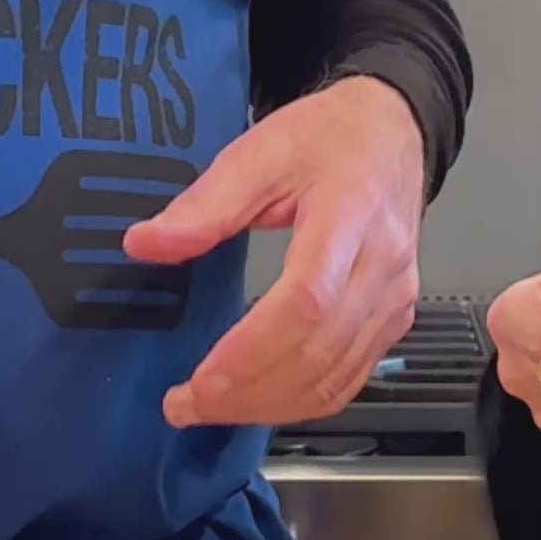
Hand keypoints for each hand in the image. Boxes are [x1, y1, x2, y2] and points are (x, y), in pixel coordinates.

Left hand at [130, 74, 425, 427]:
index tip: (200, 379)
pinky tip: (258, 400)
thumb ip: (204, 203)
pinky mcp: (396, 318)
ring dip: (269, 407)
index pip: (307, 302)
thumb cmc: (328, 138)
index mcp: (349, 216)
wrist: (390, 131)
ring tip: (211, 408)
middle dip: (247, 393)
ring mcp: (395, 298)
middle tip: (185, 404)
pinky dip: (302, 401)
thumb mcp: (259, 152)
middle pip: (319, 353)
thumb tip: (144, 244)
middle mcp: (382, 266)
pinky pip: (352, 378)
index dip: (251, 351)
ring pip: (336, 378)